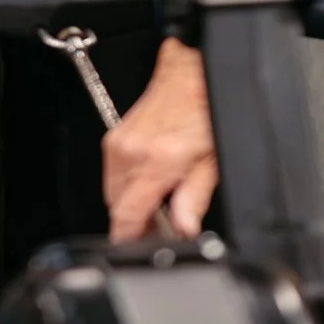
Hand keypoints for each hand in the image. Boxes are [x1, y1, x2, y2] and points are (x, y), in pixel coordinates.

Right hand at [104, 40, 218, 239]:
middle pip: (116, 208)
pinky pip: (112, 174)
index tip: (143, 248)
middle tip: (160, 231)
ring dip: (130, 205)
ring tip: (158, 207)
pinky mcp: (113, 138)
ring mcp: (117, 145)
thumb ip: (194, 198)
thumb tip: (185, 228)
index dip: (132, 240)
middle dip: (135, 224)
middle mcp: (128, 154)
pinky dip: (126, 186)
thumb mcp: (212, 161)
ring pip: (112, 193)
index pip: (127, 216)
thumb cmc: (203, 111)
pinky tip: (148, 185)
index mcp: (154, 163)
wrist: (188, 75)